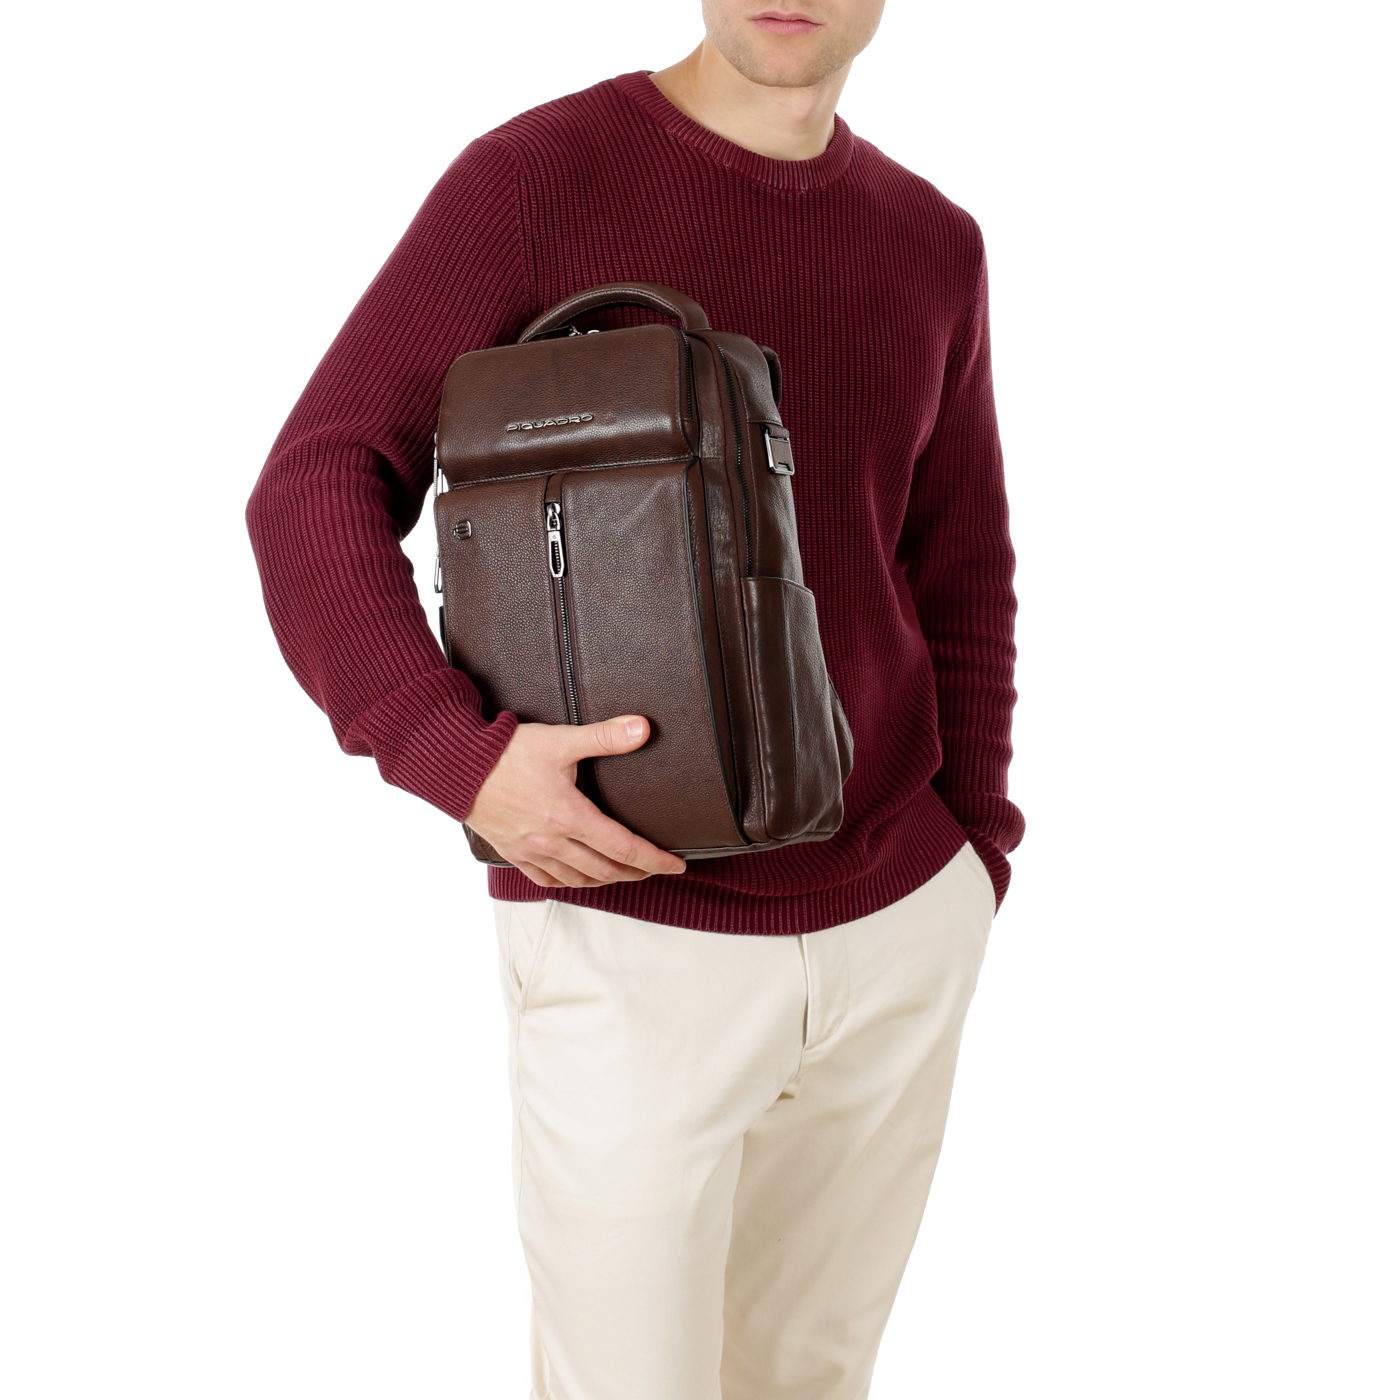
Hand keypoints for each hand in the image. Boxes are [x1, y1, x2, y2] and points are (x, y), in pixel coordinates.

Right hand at [464, 715, 687, 888]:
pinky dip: (570, 884)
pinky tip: (579, 879)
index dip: (654, 860)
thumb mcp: (561, 740)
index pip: (624, 848)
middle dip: (637, 872)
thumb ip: (605, 737)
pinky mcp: (514, 853)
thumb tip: (643, 728)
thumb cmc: (506, 753)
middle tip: (656, 870)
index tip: (676, 865)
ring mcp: (532, 851)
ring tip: (625, 874)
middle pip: (606, 870)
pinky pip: (547, 881)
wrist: (457, 767)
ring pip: (579, 880)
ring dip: (607, 881)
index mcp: (570, 816)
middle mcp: (553, 841)